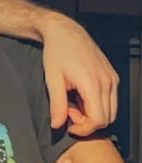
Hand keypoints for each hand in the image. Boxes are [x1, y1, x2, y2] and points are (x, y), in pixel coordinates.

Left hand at [38, 13, 117, 135]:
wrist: (66, 33)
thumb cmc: (57, 53)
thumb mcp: (52, 80)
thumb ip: (56, 104)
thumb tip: (57, 124)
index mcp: (93, 84)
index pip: (98, 119)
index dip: (83, 129)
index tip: (68, 125)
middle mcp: (107, 82)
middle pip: (107, 118)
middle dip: (87, 123)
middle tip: (68, 113)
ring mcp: (112, 78)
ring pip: (110, 111)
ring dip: (92, 114)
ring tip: (73, 105)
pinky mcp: (111, 76)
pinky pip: (110, 100)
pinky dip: (97, 105)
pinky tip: (80, 98)